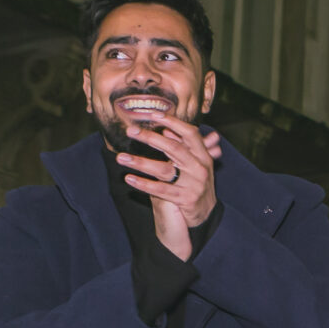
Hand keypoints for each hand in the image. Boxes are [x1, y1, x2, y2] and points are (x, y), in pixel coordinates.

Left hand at [119, 113, 221, 259]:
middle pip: (174, 148)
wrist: (207, 213)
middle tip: (131, 131)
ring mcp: (193, 184)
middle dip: (150, 138)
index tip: (154, 114)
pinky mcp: (185, 199)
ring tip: (121, 157)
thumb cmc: (197, 183)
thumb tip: (166, 130)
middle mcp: (200, 167)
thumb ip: (182, 146)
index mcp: (203, 155)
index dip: (173, 122)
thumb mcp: (195, 163)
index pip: (190, 133)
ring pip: (164, 170)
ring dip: (141, 163)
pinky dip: (144, 184)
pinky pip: (161, 190)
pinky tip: (129, 179)